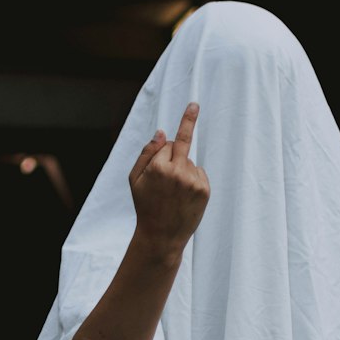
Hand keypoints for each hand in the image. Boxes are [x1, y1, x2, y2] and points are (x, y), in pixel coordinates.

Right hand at [129, 101, 209, 256]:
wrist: (161, 237)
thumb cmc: (145, 206)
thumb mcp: (135, 180)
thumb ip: (146, 154)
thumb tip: (162, 133)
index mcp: (158, 167)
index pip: (166, 144)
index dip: (162, 151)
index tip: (193, 104)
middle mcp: (177, 171)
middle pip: (182, 144)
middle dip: (188, 122)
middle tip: (194, 103)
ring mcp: (192, 181)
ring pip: (189, 162)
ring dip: (183, 170)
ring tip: (174, 193)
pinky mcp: (204, 190)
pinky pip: (199, 173)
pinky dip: (194, 180)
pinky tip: (185, 196)